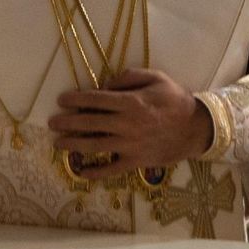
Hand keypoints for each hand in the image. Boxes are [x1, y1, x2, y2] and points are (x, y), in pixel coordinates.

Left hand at [46, 68, 212, 178]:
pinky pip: (111, 169)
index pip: (95, 100)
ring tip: (58, 143)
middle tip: (52, 122)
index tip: (61, 100)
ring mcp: (130, 145)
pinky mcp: (136, 162)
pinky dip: (95, 172)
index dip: (75, 100)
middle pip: (89, 123)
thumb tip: (105, 83)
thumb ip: (128, 77)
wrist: (197, 128)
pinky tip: (81, 172)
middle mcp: (126, 124)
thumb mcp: (155, 77)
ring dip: (73, 144)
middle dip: (67, 122)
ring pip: (94, 146)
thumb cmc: (175, 100)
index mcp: (130, 102)